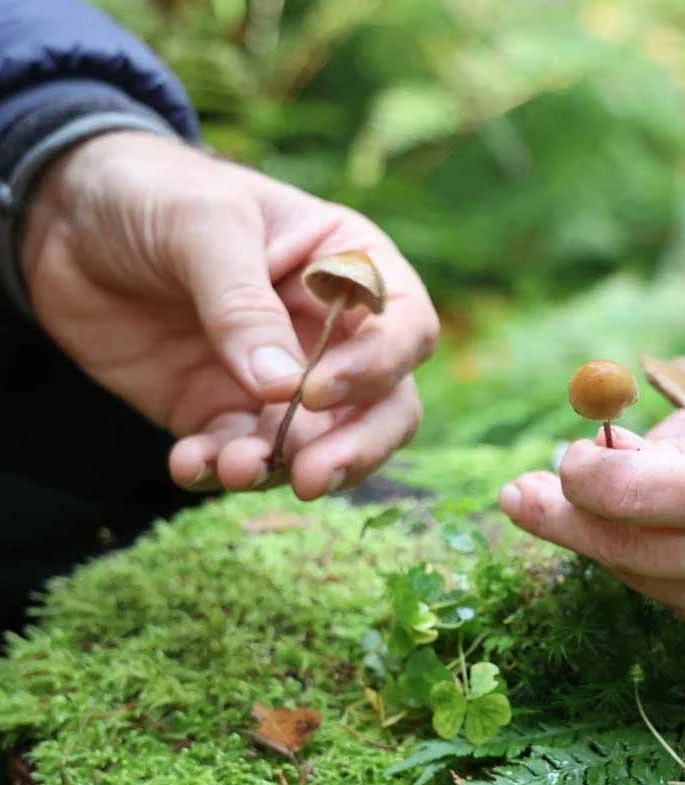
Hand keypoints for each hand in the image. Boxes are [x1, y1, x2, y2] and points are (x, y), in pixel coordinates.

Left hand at [20, 132, 438, 498]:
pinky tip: (188, 464)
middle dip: (356, 449)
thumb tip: (282, 388)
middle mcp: (332, 335)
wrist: (64, 219)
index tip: (316, 391)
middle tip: (310, 477)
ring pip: (321, 447)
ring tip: (232, 469)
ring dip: (283, 469)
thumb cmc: (153, 192)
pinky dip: (220, 471)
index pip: (406, 328)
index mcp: (350, 270)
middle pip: (386, 407)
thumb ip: (243, 305)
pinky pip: (243, 458)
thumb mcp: (202, 226)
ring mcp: (283, 383)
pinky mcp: (226, 415)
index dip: (378, 368)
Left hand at [499, 418, 684, 672]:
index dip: (588, 475)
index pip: (643, 494)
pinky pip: (683, 607)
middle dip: (563, 520)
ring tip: (564, 512)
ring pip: (647, 582)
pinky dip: (657, 572)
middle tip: (514, 498)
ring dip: (604, 546)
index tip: (566, 457)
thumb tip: (625, 451)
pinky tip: (646, 545)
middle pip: (628, 548)